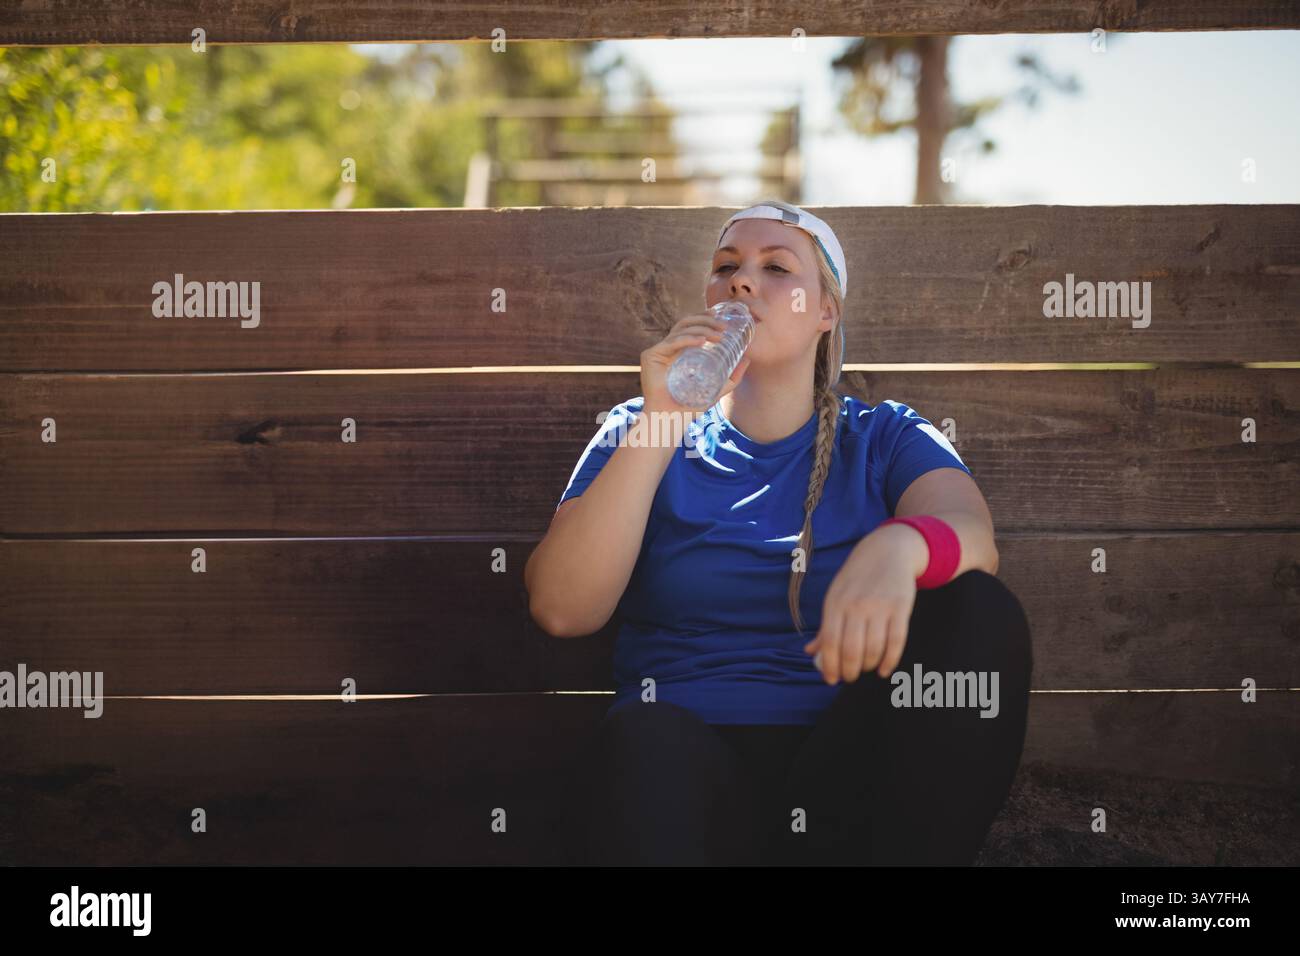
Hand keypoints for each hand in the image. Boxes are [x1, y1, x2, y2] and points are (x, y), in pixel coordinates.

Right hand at [641, 312, 750, 415]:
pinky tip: (702, 341)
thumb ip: (731, 377)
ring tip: (718, 336)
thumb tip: (747, 360)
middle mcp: (668, 348)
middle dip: (706, 321)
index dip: (704, 317)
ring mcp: (658, 351)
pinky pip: (672, 342)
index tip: (721, 317)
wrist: (670, 420)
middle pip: (686, 323)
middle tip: (724, 327)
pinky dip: (688, 339)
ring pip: (680, 329)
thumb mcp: (716, 390)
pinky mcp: (650, 356)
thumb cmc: (688, 407)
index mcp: (680, 351)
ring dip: (701, 329)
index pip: (691, 327)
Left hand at [803, 525, 926, 683]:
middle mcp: (856, 605)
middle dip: (849, 671)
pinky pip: (896, 642)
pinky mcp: (900, 608)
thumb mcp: (835, 596)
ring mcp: (879, 606)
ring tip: (866, 669)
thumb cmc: (857, 579)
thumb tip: (810, 652)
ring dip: (869, 666)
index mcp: (835, 603)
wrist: (888, 551)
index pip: (829, 643)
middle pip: (851, 650)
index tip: (831, 680)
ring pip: (874, 649)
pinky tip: (884, 670)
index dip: (829, 666)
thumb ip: (826, 626)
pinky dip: (890, 661)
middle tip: (849, 677)